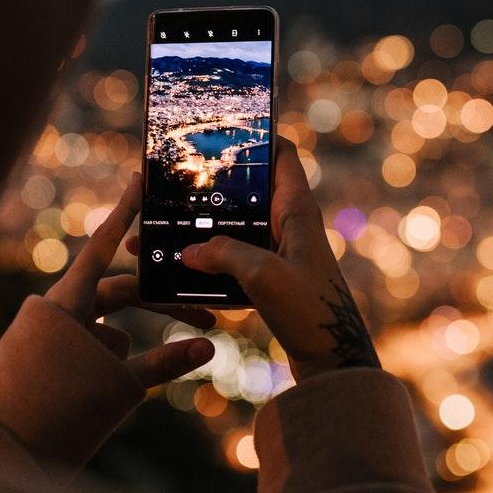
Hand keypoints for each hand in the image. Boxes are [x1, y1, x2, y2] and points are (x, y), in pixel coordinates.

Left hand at [45, 173, 215, 386]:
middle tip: (207, 320)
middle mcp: (60, 311)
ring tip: (120, 391)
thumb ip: (163, 364)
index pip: (104, 244)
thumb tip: (210, 348)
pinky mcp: (51, 360)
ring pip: (108, 332)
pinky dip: (106, 371)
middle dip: (162, 308)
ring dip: (125, 357)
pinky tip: (101, 400)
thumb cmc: (49, 411)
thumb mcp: (115, 387)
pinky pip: (91, 353)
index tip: (139, 177)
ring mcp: (54, 336)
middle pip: (122, 294)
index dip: (124, 210)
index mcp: (67, 301)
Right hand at [181, 138, 379, 381]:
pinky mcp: (272, 282)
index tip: (221, 128)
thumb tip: (187, 251)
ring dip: (201, 230)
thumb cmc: (310, 312)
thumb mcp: (264, 276)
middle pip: (248, 192)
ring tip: (158, 231)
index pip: (281, 155)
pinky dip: (208, 264)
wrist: (334, 363)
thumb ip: (224, 254)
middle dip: (211, 188)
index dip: (256, 137)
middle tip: (170, 183)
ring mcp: (281, 254)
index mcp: (297, 210)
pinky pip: (234, 263)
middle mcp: (290, 226)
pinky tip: (176, 271)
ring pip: (235, 230)